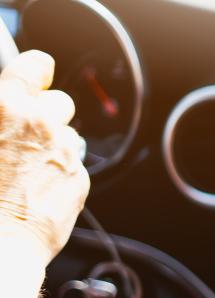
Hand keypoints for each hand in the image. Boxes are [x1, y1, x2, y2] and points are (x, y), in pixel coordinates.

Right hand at [0, 50, 87, 264]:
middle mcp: (39, 122)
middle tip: (23, 133)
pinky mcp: (78, 179)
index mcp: (5, 104)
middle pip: (59, 101)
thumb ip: (0, 111)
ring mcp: (62, 151)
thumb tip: (7, 105)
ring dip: (53, 143)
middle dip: (45, 114)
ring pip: (68, 134)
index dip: (36, 71)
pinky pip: (72, 165)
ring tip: (26, 165)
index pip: (36, 65)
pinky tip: (35, 187)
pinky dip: (59, 172)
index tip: (35, 76)